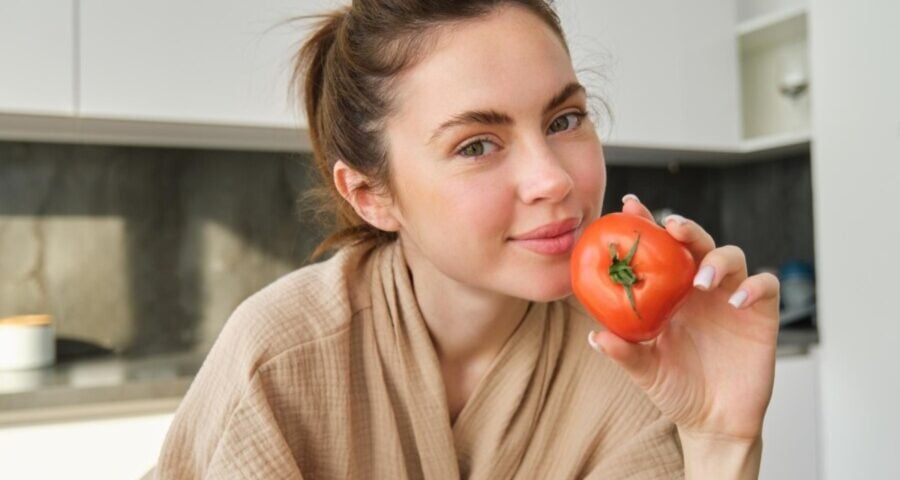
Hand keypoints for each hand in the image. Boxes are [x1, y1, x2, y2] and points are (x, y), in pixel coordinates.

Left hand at [588, 194, 779, 442]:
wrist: (713, 422)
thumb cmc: (676, 390)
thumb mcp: (645, 371)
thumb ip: (624, 353)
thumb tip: (595, 337)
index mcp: (669, 292)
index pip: (658, 248)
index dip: (645, 224)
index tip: (629, 205)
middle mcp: (700, 288)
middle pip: (696, 242)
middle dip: (685, 228)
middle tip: (671, 227)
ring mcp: (731, 297)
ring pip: (732, 256)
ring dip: (716, 259)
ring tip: (702, 278)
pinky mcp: (761, 314)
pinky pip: (765, 285)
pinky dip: (754, 285)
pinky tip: (737, 298)